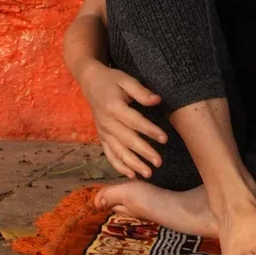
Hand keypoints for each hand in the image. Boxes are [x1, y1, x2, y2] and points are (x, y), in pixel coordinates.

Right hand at [80, 61, 166, 179]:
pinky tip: (131, 174)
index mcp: (113, 107)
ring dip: (133, 164)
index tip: (165, 139)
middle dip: (144, 152)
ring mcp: (103, 132)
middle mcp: (106, 122)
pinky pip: (109, 154)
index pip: (134, 121)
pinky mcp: (101, 137)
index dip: (150, 130)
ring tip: (148, 173)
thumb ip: (141, 91)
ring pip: (118, 151)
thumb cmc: (112, 80)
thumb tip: (157, 100)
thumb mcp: (126, 80)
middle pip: (127, 140)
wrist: (90, 82)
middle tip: (159, 162)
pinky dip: (119, 166)